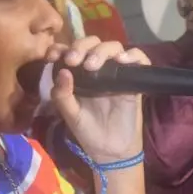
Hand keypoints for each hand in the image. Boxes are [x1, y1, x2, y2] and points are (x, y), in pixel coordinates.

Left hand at [47, 36, 150, 163]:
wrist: (110, 150)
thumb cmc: (88, 131)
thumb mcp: (70, 114)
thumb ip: (63, 94)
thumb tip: (62, 71)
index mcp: (78, 74)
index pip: (70, 50)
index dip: (61, 47)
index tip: (53, 55)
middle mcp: (98, 68)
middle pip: (92, 43)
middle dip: (80, 47)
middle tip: (73, 60)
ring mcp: (117, 73)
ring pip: (113, 47)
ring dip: (101, 51)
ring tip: (92, 65)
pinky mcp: (135, 80)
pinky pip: (139, 59)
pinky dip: (133, 55)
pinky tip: (122, 61)